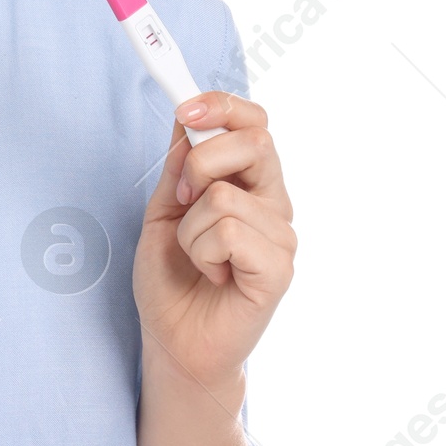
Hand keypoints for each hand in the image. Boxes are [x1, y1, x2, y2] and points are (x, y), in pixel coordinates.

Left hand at [131, 91, 295, 393]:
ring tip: (198, 258)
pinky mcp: (278, 269)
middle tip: (181, 201)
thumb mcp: (164, 209)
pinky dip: (203, 252)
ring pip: (226, 195)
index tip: (184, 110)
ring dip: (190, 228)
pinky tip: (213, 275)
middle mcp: (274, 204)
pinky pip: (229, 232)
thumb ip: (178, 165)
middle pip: (255, 142)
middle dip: (200, 163)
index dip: (222, 106)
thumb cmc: (172, 277)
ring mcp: (281, 237)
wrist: (173, 339)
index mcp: (250, 182)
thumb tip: (186, 117)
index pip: (255, 123)